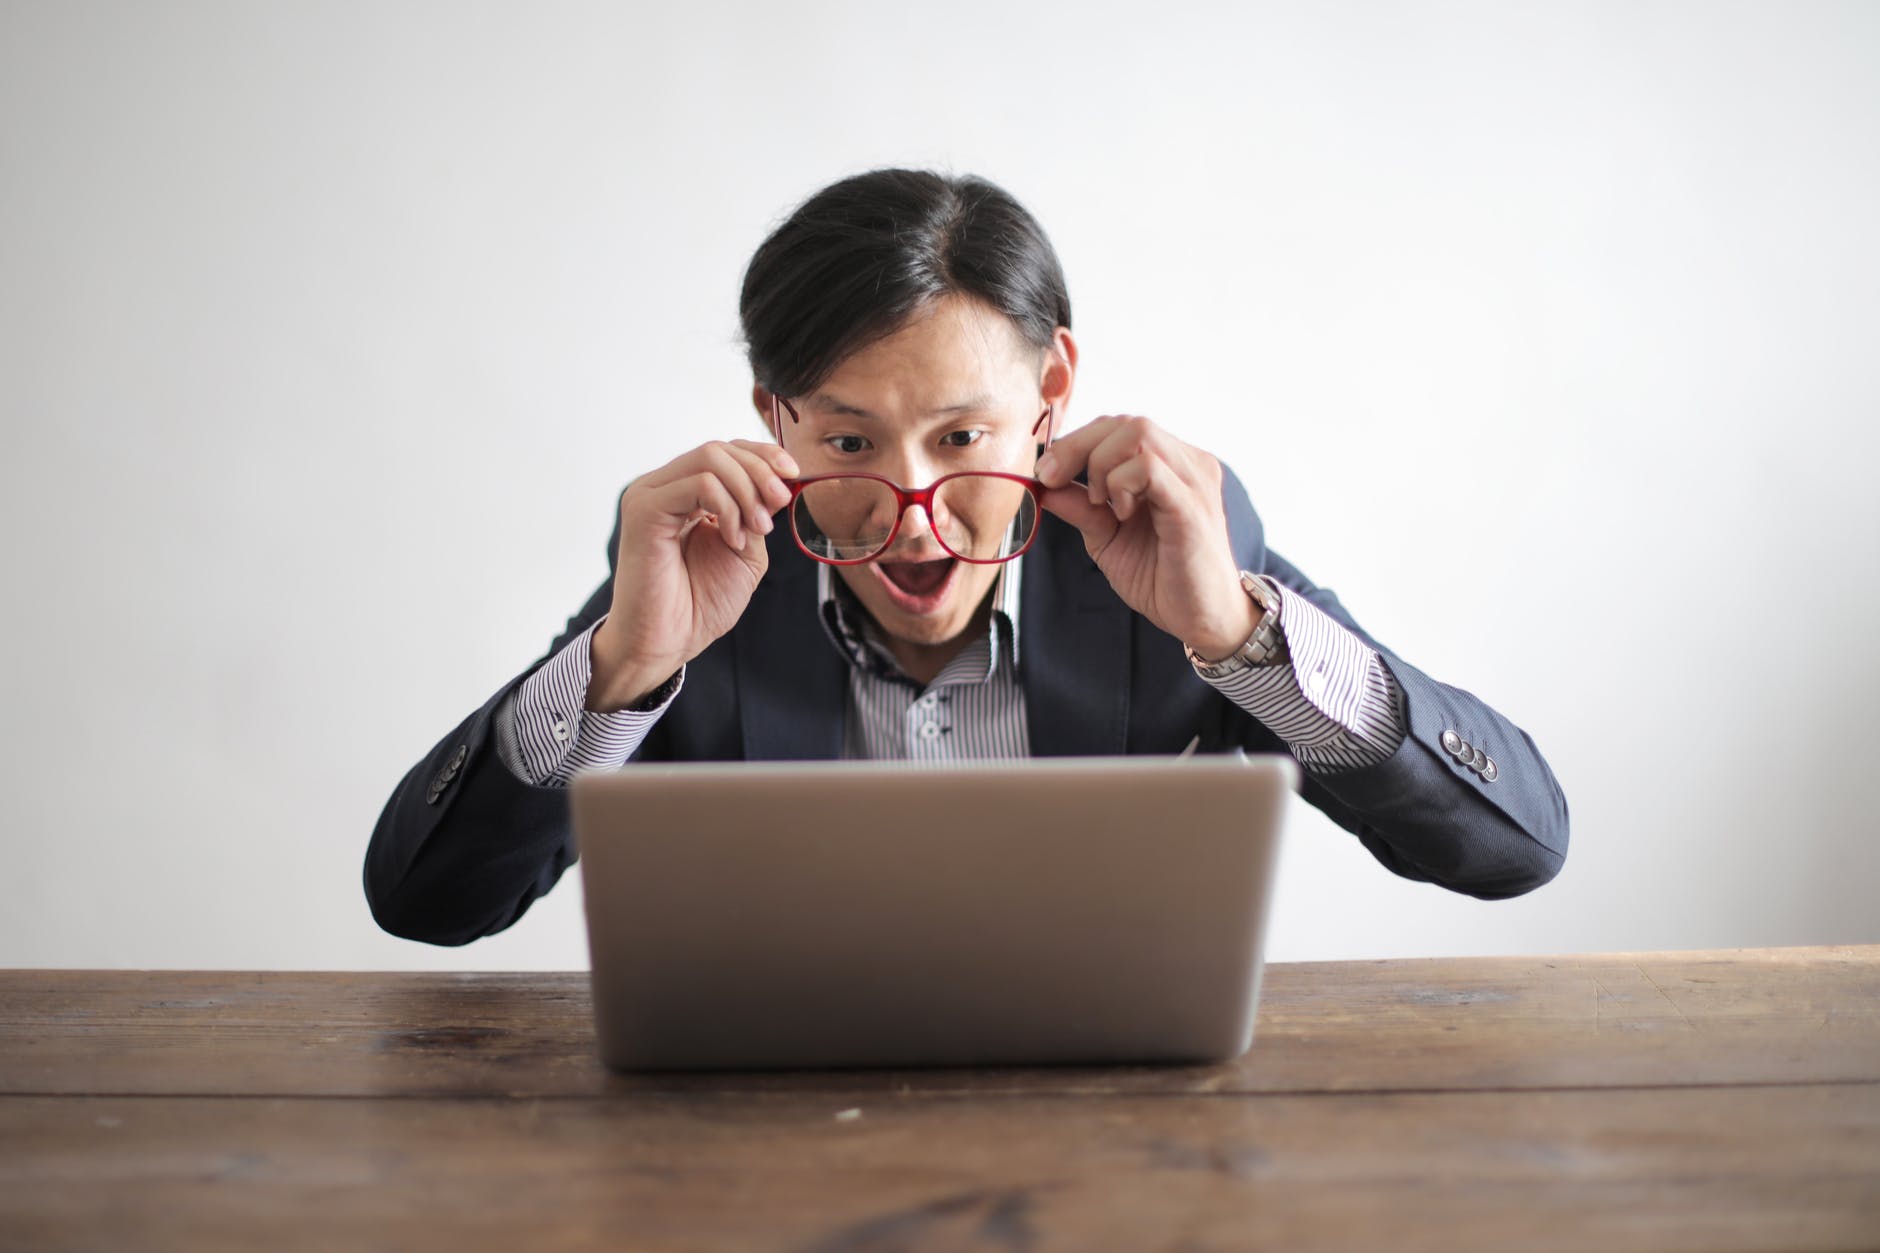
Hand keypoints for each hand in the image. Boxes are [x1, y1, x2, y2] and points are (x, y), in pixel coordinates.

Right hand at [588, 439, 797, 709]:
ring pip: (710, 458)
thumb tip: (778, 482)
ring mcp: (650, 495)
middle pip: (719, 449)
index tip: (794, 474)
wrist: (670, 641)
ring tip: (757, 529)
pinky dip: (728, 507)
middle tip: (780, 504)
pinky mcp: (644, 509)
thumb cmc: (700, 604)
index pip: (725, 451)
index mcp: (685, 494)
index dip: (763, 454)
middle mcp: (664, 488)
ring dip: (747, 491)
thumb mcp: (746, 551)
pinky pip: (699, 484)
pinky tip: (732, 538)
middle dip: (761, 471)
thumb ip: (756, 513)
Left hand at [1034, 416, 1257, 658]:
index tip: (1046, 473)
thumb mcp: (1107, 538)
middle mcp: (1188, 463)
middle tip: (1052, 480)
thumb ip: (1081, 508)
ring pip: (1139, 433)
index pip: (1119, 427)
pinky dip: (1120, 484)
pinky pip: (1150, 468)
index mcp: (1171, 465)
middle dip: (1077, 446)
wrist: (1201, 619)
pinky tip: (1119, 513)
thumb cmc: (1161, 577)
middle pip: (1126, 423)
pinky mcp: (1192, 506)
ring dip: (1100, 464)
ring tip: (1100, 503)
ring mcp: (1194, 480)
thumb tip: (1043, 485)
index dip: (1076, 442)